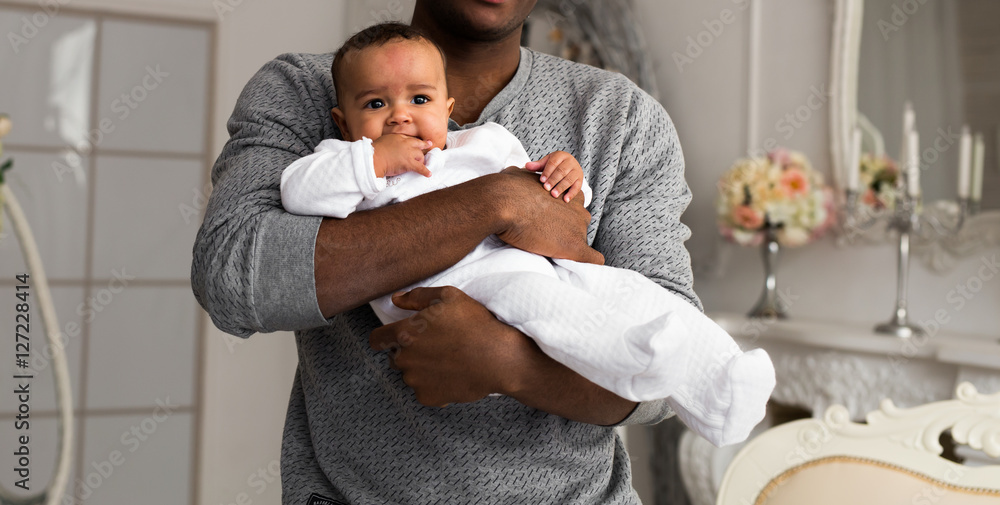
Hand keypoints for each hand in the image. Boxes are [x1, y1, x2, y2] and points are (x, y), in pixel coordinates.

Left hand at [369, 286, 528, 406]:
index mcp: (405, 334)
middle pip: (395, 357)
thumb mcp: (448, 297)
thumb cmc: (475, 324)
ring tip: (446, 360)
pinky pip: (424, 391)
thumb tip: (396, 299)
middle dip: (408, 351)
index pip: (376, 339)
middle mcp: (405, 359)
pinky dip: (434, 385)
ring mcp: (416, 381)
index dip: (382, 337)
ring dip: (421, 368)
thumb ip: (417, 297)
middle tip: (433, 345)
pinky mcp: (428, 397)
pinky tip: (451, 374)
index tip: (390, 338)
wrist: (499, 358)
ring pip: (410, 374)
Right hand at [372, 134, 433, 177]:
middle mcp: (406, 144)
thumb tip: (389, 146)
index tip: (422, 141)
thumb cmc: (374, 151)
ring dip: (421, 161)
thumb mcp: (383, 140)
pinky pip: (420, 168)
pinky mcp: (409, 163)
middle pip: (418, 145)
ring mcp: (409, 153)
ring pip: (420, 156)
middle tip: (429, 146)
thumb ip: (390, 142)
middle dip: (423, 146)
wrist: (374, 158)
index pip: (410, 139)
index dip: (416, 141)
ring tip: (421, 165)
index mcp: (399, 138)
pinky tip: (429, 174)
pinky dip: (425, 171)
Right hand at [493, 167, 604, 265]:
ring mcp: (579, 229)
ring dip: (568, 246)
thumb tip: (519, 171)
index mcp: (569, 195)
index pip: (575, 207)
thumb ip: (526, 176)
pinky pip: (593, 259)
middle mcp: (579, 210)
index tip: (547, 220)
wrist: (505, 204)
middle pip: (579, 225)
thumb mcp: (521, 175)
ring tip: (548, 249)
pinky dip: (587, 262)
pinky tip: (576, 263)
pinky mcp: (575, 247)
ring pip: (580, 241)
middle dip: (565, 231)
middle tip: (544, 235)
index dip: (561, 215)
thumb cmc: (509, 188)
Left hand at [524, 151, 583, 202]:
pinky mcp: (580, 180)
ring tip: (553, 195)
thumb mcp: (547, 163)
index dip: (547, 171)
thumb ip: (537, 165)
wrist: (571, 166)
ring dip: (561, 187)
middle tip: (546, 188)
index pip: (554, 162)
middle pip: (561, 171)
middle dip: (553, 180)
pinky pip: (577, 187)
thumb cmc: (555, 165)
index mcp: (561, 155)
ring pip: (569, 179)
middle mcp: (570, 162)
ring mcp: (576, 171)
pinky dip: (571, 194)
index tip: (541, 180)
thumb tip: (526, 166)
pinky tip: (565, 200)